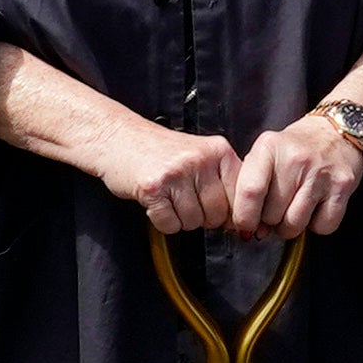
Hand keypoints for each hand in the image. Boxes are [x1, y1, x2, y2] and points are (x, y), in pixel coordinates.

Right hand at [99, 118, 243, 232]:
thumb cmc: (161, 152)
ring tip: (171, 199)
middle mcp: (200, 159)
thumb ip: (225, 183)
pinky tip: (158, 203)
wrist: (119, 138)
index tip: (226, 218)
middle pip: (218, 214)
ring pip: (194, 222)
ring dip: (182, 220)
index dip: (233, 214)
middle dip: (204, 218)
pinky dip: (164, 222)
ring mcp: (176, 172)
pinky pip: (170, 224)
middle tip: (189, 203)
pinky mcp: (153, 187)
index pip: (242, 196)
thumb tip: (244, 223)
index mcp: (219, 151)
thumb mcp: (201, 157)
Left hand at [232, 113, 362, 237]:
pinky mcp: (343, 186)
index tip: (246, 226)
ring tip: (293, 212)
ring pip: (295, 224)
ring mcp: (321, 173)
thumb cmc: (295, 149)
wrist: (337, 132)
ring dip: (291, 227)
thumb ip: (251, 187)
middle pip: (272, 214)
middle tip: (276, 210)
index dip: (245, 217)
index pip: (250, 191)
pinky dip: (317, 225)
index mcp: (268, 147)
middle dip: (270, 222)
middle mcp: (295, 159)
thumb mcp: (266, 154)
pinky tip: (316, 209)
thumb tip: (248, 230)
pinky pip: (323, 226)